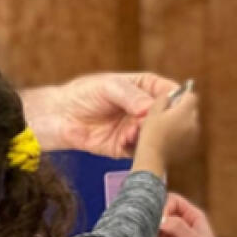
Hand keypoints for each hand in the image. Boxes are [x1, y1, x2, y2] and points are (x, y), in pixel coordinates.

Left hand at [22, 72, 178, 156]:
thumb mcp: (108, 86)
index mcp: (145, 88)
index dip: (176, 98)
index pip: (170, 92)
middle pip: (167, 117)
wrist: (60, 116)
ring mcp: (136, 129)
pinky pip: (139, 150)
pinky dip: (136, 146)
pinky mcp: (125, 147)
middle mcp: (144, 110)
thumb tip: (149, 108)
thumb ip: (130, 96)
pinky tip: (125, 138)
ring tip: (134, 129)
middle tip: (154, 120)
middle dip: (164, 120)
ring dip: (149, 135)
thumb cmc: (84, 94)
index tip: (174, 105)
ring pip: (155, 136)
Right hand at [133, 86, 198, 171]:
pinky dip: (184, 133)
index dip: (184, 95)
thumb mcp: (153, 112)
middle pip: (193, 109)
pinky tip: (172, 137)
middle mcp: (193, 122)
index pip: (192, 96)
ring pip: (192, 122)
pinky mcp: (192, 145)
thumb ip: (163, 99)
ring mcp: (194, 135)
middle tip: (170, 112)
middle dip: (184, 108)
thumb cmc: (152, 132)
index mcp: (185, 111)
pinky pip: (190, 133)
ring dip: (184, 121)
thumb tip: (169, 95)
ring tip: (170, 126)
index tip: (175, 98)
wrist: (153, 157)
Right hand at [156, 193, 236, 236]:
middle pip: (162, 213)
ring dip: (149, 232)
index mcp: (192, 216)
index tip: (158, 220)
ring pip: (156, 228)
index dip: (164, 206)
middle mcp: (182, 224)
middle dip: (153, 218)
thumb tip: (159, 219)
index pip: (173, 201)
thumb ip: (178, 228)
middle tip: (144, 228)